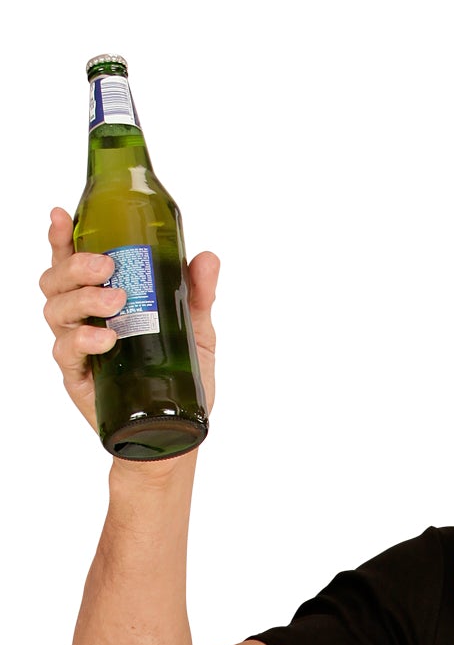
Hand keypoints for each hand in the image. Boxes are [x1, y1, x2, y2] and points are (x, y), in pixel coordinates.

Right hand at [39, 206, 219, 433]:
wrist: (178, 429)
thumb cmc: (182, 376)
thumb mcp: (197, 330)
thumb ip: (199, 294)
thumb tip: (207, 257)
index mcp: (101, 299)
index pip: (71, 262)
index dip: (62, 237)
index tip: (63, 215)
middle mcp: (82, 318)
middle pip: (55, 280)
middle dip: (75, 265)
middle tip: (107, 267)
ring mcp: (77, 347)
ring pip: (55, 310)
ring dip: (82, 298)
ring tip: (116, 302)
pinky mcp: (78, 376)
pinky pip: (66, 351)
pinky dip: (84, 339)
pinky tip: (105, 338)